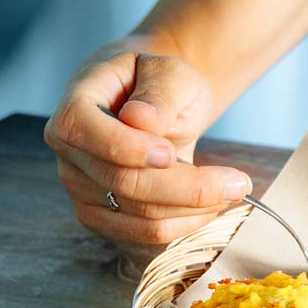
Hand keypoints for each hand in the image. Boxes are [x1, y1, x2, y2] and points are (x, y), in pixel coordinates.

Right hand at [44, 45, 251, 245]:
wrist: (154, 107)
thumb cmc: (161, 84)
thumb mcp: (171, 73)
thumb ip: (159, 93)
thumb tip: (141, 120)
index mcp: (76, 107)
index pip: (88, 135)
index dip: (130, 149)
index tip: (172, 152)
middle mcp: (69, 153)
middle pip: (124, 184)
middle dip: (188, 188)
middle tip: (238, 182)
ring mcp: (81, 190)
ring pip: (139, 217)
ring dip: (194, 209)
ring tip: (233, 188)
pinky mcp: (103, 217)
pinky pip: (145, 234)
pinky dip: (185, 223)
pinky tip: (211, 204)